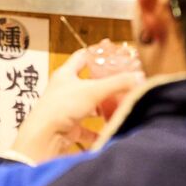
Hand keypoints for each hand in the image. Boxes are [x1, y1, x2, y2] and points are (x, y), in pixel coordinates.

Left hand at [9, 49, 143, 162]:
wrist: (46, 135)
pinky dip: (98, 131)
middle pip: (86, 82)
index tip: (111, 49)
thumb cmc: (62, 106)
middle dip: (102, 82)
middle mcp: (64, 89)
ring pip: (87, 105)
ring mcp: (65, 108)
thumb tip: (139, 77)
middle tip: (120, 81)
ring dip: (101, 107)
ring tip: (118, 105)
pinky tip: (108, 130)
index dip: (96, 53)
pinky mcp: (68, 126)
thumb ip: (117, 83)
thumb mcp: (93, 90)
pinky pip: (86, 128)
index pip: (81, 57)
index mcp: (65, 74)